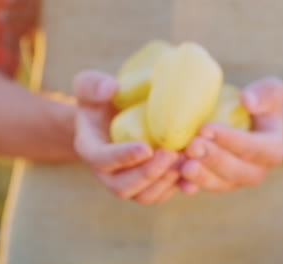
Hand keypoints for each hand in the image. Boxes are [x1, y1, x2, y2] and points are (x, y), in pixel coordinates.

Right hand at [72, 70, 179, 203]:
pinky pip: (159, 194)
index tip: (146, 148)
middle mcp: (106, 172)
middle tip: (171, 154)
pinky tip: (193, 170)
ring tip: (185, 161)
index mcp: (90, 148)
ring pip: (143, 195)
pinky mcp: (146, 183)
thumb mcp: (89, 85)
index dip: (123, 157)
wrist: (109, 117)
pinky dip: (176, 186)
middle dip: (149, 174)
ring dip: (165, 182)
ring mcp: (126, 180)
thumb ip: (93, 85)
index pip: (102, 160)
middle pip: (123, 187)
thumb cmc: (100, 99)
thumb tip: (111, 88)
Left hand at [181, 77, 282, 191]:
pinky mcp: (216, 183)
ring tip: (183, 165)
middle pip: (236, 171)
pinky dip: (189, 185)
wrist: (247, 123)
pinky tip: (176, 180)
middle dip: (213, 160)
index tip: (206, 129)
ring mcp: (235, 180)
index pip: (254, 148)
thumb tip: (248, 101)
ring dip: (200, 176)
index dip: (230, 140)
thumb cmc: (259, 103)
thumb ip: (267, 93)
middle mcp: (256, 171)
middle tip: (192, 146)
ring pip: (219, 184)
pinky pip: (203, 188)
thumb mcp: (271, 91)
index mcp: (273, 150)